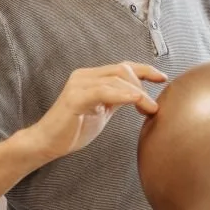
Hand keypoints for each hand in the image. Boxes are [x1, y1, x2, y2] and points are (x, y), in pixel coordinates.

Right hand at [20, 63, 167, 161]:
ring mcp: (79, 85)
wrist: (47, 143)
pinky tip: (136, 101)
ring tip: (149, 109)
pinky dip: (123, 94)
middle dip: (143, 86)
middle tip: (151, 107)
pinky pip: (104, 91)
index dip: (145, 69)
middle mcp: (84, 76)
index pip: (123, 66)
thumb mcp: (102, 111)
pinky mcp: (75, 98)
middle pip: (122, 69)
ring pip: (116, 79)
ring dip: (138, 94)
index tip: (163, 77)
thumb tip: (140, 95)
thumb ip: (117, 99)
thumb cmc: (73, 129)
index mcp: (91, 77)